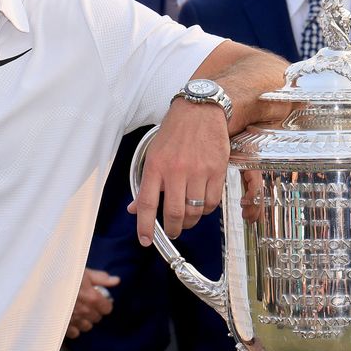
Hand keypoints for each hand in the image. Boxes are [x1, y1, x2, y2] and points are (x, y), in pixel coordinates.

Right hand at [65, 269, 119, 338]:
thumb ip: (101, 278)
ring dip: (84, 320)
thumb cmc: (63, 274)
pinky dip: (74, 327)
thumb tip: (116, 281)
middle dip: (94, 311)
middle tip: (86, 303)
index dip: (104, 303)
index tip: (98, 299)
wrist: (43, 282)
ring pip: (87, 326)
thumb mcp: (83, 272)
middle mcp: (85, 311)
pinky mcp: (63, 324)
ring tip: (78, 311)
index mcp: (93, 298)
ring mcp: (74, 319)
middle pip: (97, 318)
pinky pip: (74, 333)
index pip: (107, 309)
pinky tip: (70, 318)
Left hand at [129, 99, 229, 244]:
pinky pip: (212, 202)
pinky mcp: (217, 170)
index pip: (145, 203)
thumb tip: (133, 209)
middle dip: (173, 229)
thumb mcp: (153, 154)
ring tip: (188, 220)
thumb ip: (145, 183)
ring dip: (191, 222)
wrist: (199, 110)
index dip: (144, 226)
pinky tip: (202, 205)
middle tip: (173, 231)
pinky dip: (206, 210)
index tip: (145, 240)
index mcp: (155, 166)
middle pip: (173, 213)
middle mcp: (175, 170)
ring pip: (195, 211)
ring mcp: (197, 171)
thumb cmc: (174, 132)